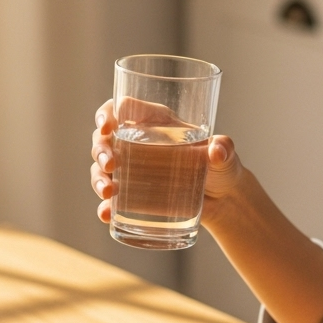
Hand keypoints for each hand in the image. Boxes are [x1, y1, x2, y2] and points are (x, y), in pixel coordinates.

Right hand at [90, 99, 245, 224]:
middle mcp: (137, 143)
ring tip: (107, 192)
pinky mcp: (133, 196)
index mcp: (155, 123)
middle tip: (110, 164)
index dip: (107, 114)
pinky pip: (110, 200)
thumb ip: (224, 149)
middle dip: (100, 150)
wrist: (223, 201)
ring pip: (101, 168)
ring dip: (97, 178)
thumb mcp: (225, 155)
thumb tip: (217, 150)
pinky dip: (105, 206)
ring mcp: (131, 170)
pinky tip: (106, 213)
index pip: (121, 109)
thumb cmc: (222, 167)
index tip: (107, 126)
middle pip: (104, 139)